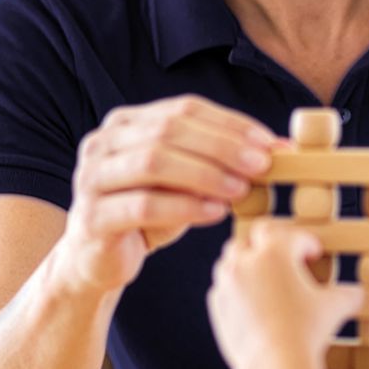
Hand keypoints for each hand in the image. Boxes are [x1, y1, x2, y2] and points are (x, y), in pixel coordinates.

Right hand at [55, 96, 276, 297]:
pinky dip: (184, 207)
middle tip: (261, 165)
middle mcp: (103, 142)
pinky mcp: (92, 217)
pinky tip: (214, 213)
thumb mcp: (183, 181)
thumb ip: (215, 161)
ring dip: (206, 174)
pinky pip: (142, 205)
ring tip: (241, 189)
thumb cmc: (146, 213)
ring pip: (154, 163)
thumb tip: (277, 149)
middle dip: (223, 147)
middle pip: (169, 131)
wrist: (98, 260)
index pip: (184, 108)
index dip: (230, 123)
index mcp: (125, 122)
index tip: (270, 143)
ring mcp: (91, 178)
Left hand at [209, 222, 362, 368]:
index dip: (305, 242)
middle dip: (269, 245)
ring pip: (232, 261)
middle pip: (252, 239)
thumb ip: (347, 295)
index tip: (314, 254)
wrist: (275, 365)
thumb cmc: (307, 331)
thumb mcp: (335, 307)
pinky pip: (224, 289)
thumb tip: (357, 295)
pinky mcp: (218, 306)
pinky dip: (237, 290)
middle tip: (286, 260)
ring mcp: (228, 282)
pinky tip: (253, 305)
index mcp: (275, 252)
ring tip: (266, 281)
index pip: (290, 234)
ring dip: (247, 265)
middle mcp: (247, 261)